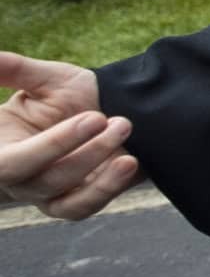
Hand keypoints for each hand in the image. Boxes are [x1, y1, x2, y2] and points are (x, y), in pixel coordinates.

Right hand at [0, 52, 139, 219]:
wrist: (113, 109)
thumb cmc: (71, 94)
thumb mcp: (45, 79)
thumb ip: (15, 70)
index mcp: (3, 149)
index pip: (6, 162)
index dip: (44, 146)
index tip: (76, 115)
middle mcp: (22, 177)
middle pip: (37, 176)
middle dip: (71, 147)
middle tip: (101, 117)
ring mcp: (48, 194)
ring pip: (66, 196)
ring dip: (96, 163)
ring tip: (124, 127)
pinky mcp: (77, 203)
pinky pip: (85, 206)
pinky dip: (108, 187)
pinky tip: (129, 161)